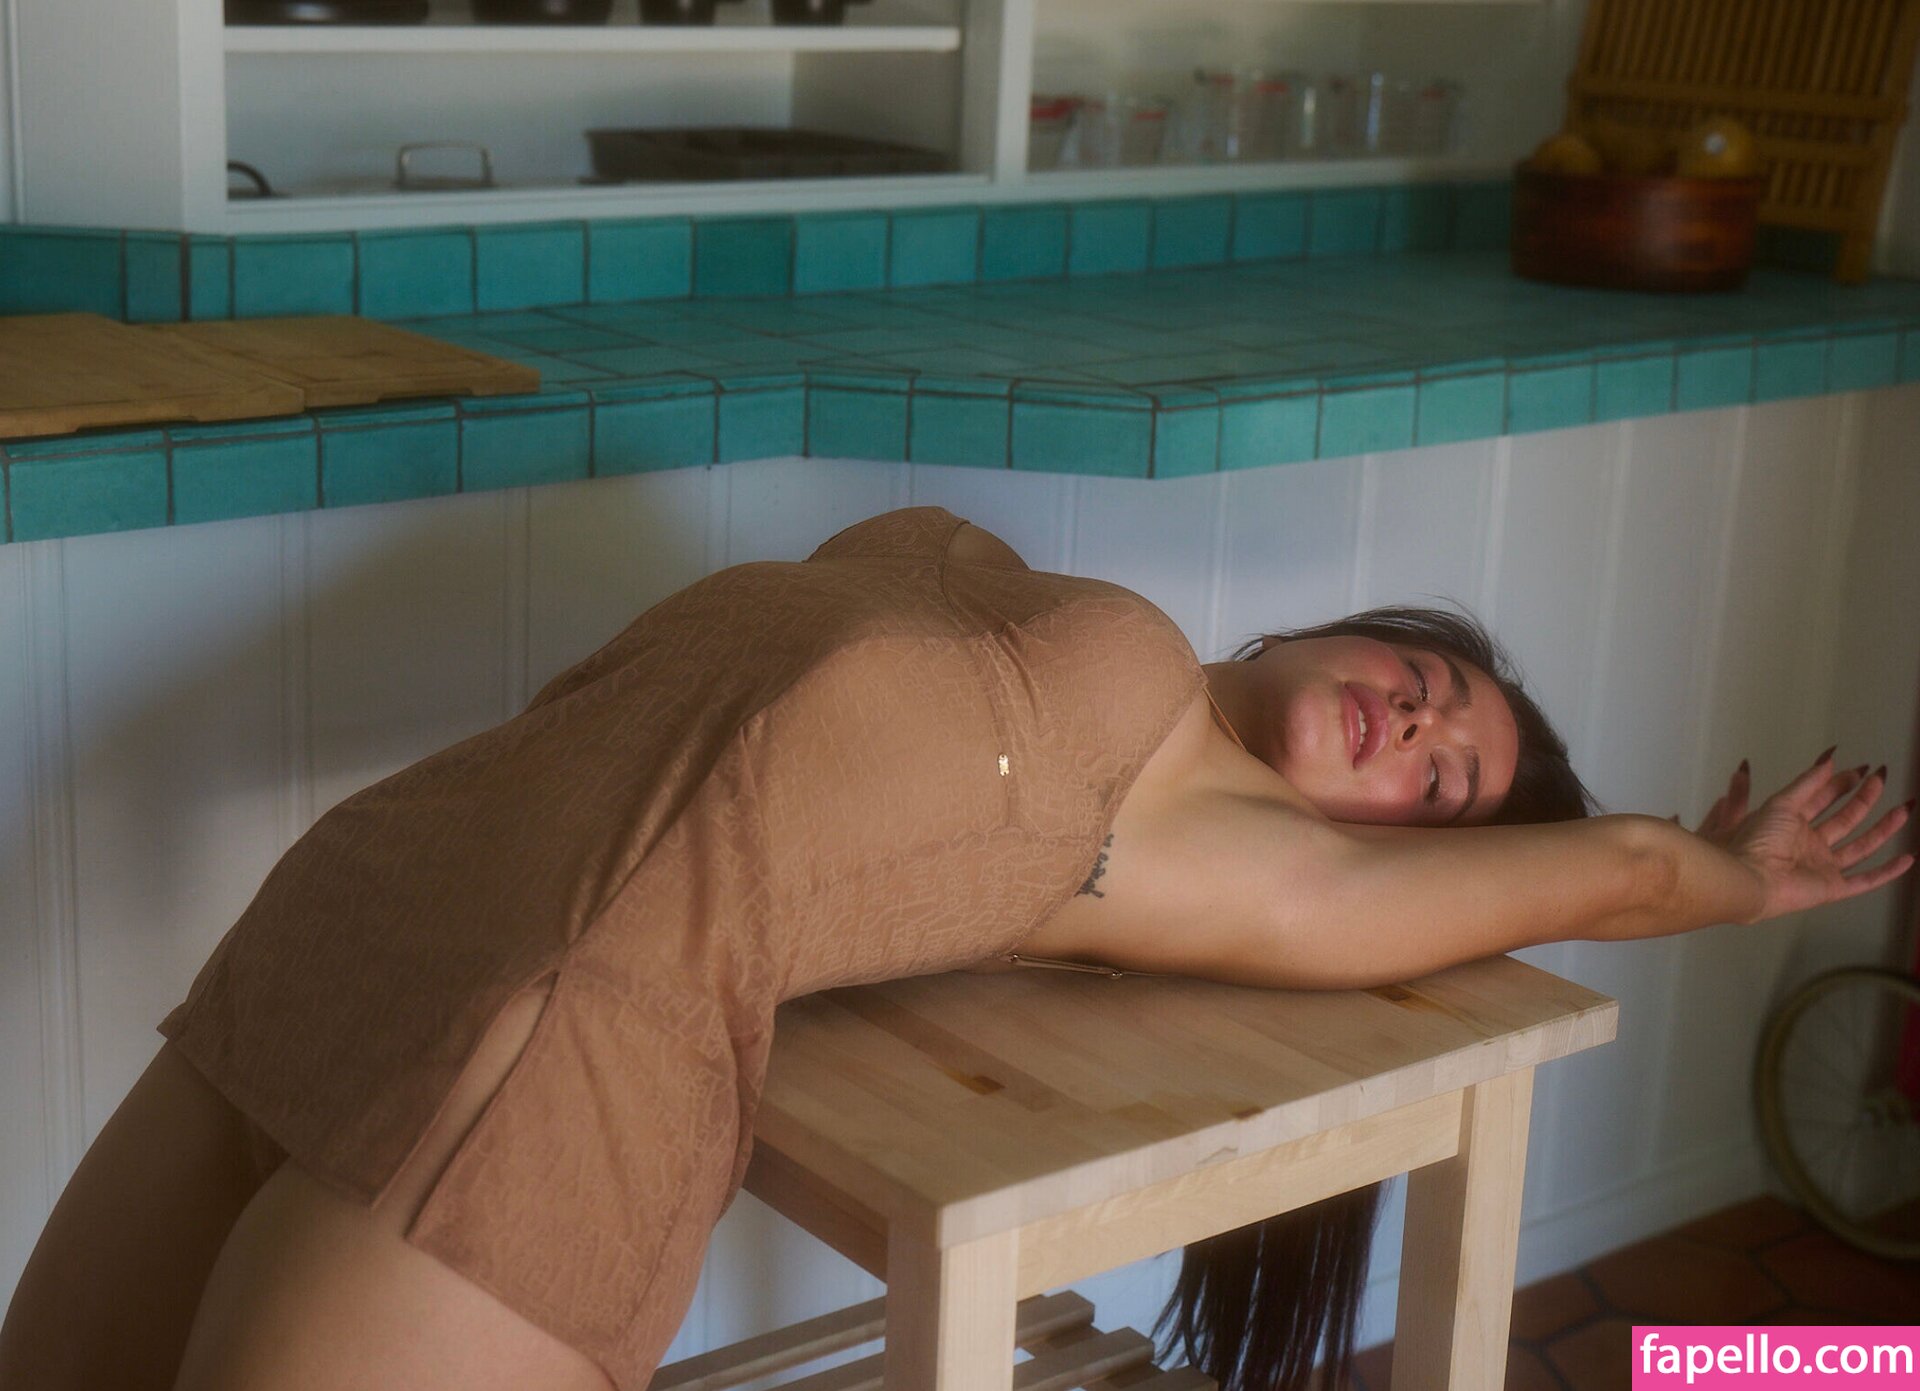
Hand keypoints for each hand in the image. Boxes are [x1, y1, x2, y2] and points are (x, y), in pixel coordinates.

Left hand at [1688, 751, 1913, 921]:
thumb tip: (1829, 759)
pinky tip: (1908, 858)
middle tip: (1882, 778)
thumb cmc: (1756, 840)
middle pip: (1845, 819)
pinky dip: (1887, 872)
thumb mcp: (1781, 803)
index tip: (1860, 769)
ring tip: (1904, 808)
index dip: (1841, 783)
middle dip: (1865, 799)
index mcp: (1792, 824)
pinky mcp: (1832, 888)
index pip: (1822, 799)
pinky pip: (1864, 880)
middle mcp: (1809, 845)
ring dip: (1884, 828)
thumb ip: (1807, 783)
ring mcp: (1822, 867)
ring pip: (1861, 846)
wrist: (1749, 878)